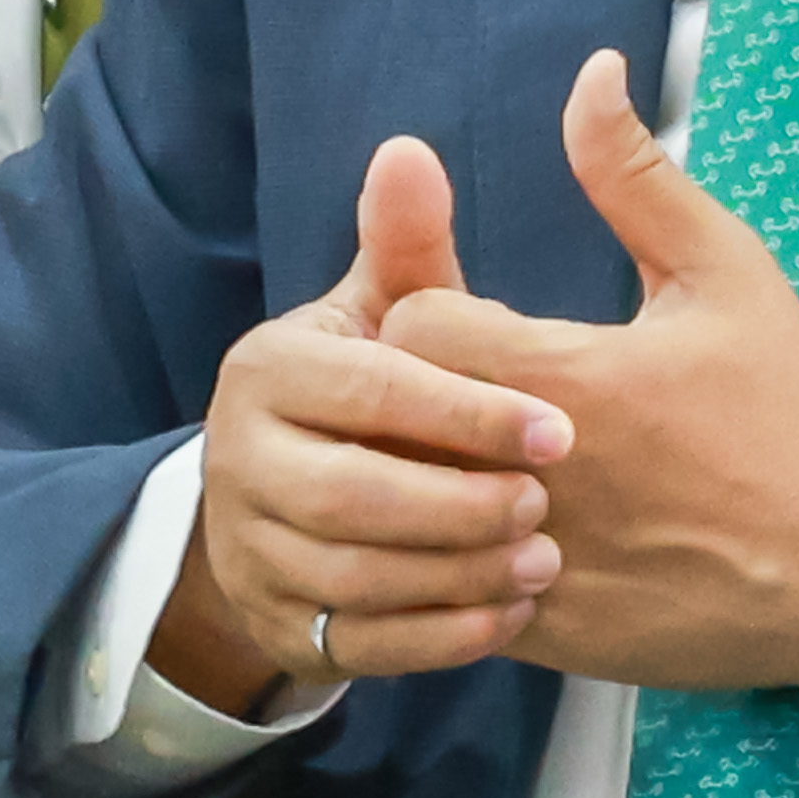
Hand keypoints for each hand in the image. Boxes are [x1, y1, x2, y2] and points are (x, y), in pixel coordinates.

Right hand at [146, 134, 572, 711]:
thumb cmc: (365, 389)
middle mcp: (238, 462)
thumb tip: (409, 151)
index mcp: (265, 371)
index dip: (467, 412)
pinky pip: (361, 647)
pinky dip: (440, 637)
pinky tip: (509, 615)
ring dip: (459, 575)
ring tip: (544, 562)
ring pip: (356, 578)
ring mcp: (251, 554)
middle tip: (549, 506)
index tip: (561, 430)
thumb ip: (404, 245)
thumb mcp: (380, 314)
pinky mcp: (282, 628)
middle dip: (460, 505)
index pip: (370, 391)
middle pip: (353, 496)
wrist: (283, 501)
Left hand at [383, 49, 798, 694]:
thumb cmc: (788, 412)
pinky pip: (451, 593)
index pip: (417, 325)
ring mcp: (538, 561)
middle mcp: (540, 473)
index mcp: (572, 375)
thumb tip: (589, 73)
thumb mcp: (728, 273)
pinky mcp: (547, 633)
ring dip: (428, 483)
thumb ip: (638, 176)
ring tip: (470, 463)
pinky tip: (502, 537)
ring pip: (410, 516)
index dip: (429, 313)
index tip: (471, 322)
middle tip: (462, 390)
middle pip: (397, 419)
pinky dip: (459, 563)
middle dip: (416, 395)